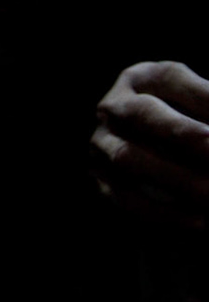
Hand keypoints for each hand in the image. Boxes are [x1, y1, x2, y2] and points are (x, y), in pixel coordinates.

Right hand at [91, 60, 208, 231]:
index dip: (200, 97)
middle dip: (179, 132)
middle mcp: (114, 107)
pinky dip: (165, 212)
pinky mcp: (103, 181)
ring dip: (175, 178)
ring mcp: (103, 143)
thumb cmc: (193, 128)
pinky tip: (202, 222)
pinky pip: (127, 198)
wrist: (161, 157)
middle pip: (140, 113)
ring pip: (127, 157)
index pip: (170, 79)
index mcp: (144, 79)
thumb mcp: (201, 111)